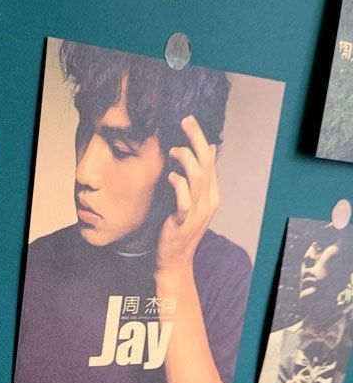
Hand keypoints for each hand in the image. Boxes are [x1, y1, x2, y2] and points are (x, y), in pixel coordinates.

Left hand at [156, 115, 218, 279]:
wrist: (174, 261)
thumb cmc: (178, 230)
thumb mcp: (192, 201)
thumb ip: (199, 178)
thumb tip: (209, 149)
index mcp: (211, 195)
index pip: (210, 161)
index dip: (201, 139)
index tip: (188, 121)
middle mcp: (208, 202)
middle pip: (207, 164)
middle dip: (196, 139)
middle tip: (185, 121)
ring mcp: (197, 213)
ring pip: (198, 178)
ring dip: (185, 159)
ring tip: (173, 150)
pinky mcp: (183, 222)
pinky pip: (184, 200)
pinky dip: (178, 184)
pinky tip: (170, 175)